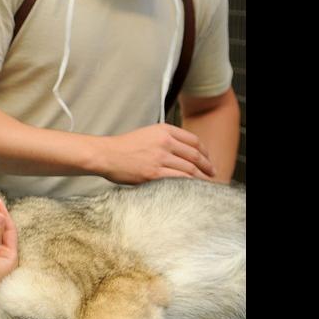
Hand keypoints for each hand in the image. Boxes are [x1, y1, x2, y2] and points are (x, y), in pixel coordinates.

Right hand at [97, 124, 216, 183]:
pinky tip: (192, 188)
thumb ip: (165, 139)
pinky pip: (179, 179)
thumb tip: (182, 151)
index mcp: (164, 130)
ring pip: (189, 169)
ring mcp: (160, 158)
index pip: (194, 140)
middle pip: (195, 155)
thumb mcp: (147, 133)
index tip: (208, 159)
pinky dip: (189, 184)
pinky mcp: (154, 173)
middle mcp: (165, 142)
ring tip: (205, 183)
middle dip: (207, 166)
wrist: (105, 155)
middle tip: (212, 173)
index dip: (205, 152)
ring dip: (201, 177)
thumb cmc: (123, 147)